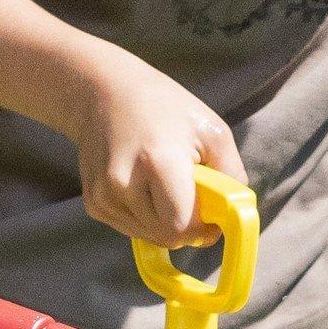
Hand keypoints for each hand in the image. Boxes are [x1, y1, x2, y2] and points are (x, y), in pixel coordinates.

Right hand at [74, 57, 245, 247]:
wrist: (103, 92)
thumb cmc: (164, 107)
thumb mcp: (211, 131)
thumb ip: (232, 174)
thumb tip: (234, 212)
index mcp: (157, 162)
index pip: (180, 226)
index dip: (201, 230)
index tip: (211, 218)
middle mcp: (123, 183)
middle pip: (166, 236)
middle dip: (186, 227)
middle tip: (192, 198)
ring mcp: (104, 195)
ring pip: (148, 236)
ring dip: (165, 223)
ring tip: (165, 185)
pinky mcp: (93, 203)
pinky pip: (130, 229)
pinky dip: (145, 218)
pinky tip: (144, 186)